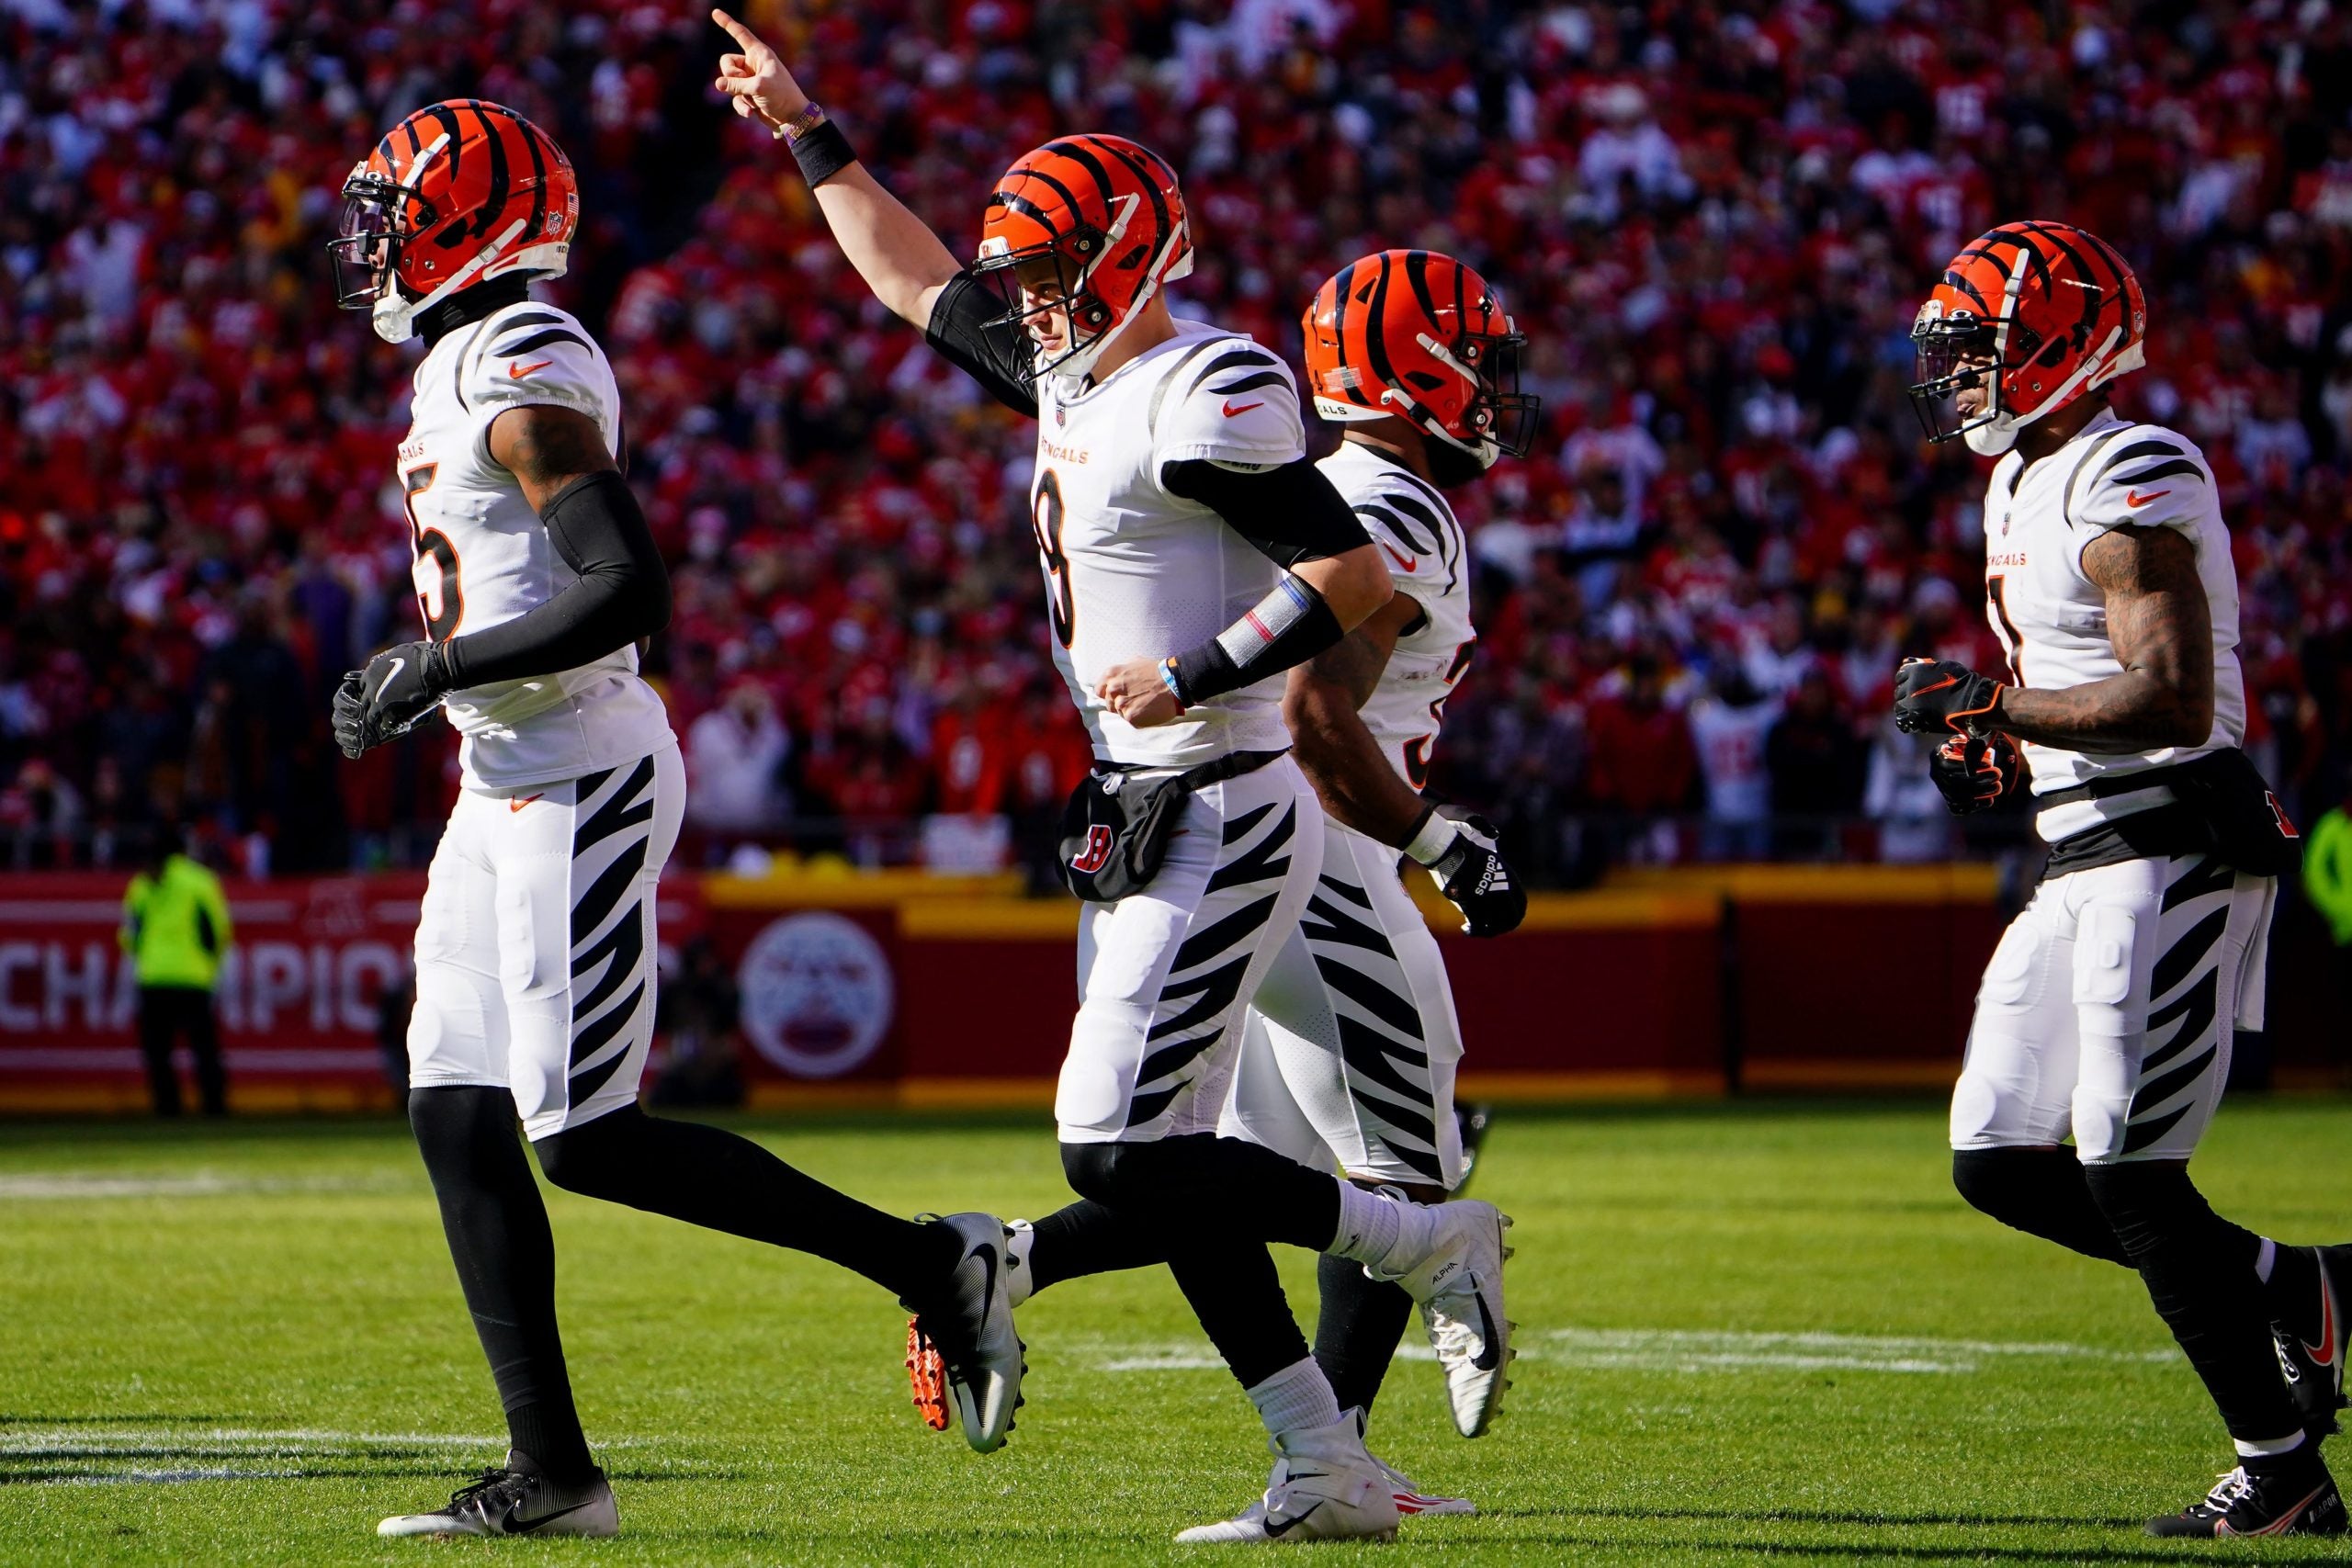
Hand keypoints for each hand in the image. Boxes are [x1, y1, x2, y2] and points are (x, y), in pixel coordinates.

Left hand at [333, 641, 447, 758]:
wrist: (437, 667)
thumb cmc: (421, 656)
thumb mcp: (396, 651)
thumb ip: (382, 660)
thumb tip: (373, 661)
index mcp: (370, 674)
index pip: (362, 689)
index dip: (372, 693)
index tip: (383, 696)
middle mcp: (371, 689)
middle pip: (365, 704)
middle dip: (374, 707)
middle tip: (389, 709)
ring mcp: (380, 703)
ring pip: (371, 717)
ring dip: (381, 718)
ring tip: (395, 717)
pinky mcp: (392, 714)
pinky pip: (385, 726)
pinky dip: (393, 726)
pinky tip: (404, 722)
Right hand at [712, 8, 809, 133]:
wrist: (792, 118)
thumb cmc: (782, 96)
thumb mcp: (759, 86)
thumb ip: (736, 84)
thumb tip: (717, 84)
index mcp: (759, 53)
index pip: (740, 34)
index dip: (727, 23)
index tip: (715, 12)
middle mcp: (753, 64)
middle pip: (726, 62)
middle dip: (731, 74)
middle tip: (746, 83)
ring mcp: (749, 80)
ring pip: (728, 81)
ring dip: (738, 93)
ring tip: (753, 100)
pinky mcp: (748, 95)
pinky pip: (734, 97)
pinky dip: (741, 106)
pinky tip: (750, 113)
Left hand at [1096, 658, 1184, 727]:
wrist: (1174, 683)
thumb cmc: (1157, 671)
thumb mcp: (1135, 661)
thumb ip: (1121, 671)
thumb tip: (1113, 678)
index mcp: (1111, 674)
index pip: (1099, 690)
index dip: (1108, 693)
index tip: (1118, 694)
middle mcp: (1113, 689)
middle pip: (1109, 703)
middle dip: (1120, 702)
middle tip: (1136, 699)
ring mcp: (1121, 704)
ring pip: (1120, 713)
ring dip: (1130, 710)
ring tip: (1144, 703)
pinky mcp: (1130, 716)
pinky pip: (1130, 720)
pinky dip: (1139, 717)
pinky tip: (1148, 709)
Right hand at [1411, 808, 1525, 937]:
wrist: (1452, 851)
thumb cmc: (1466, 853)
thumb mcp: (1491, 861)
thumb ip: (1496, 877)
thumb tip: (1491, 890)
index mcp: (1510, 880)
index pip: (1521, 905)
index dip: (1514, 916)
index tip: (1505, 920)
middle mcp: (1503, 892)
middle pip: (1511, 920)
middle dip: (1502, 927)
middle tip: (1490, 929)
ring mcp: (1489, 899)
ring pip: (1495, 926)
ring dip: (1487, 931)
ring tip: (1476, 930)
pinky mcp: (1473, 905)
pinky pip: (1478, 927)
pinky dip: (1472, 931)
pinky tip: (1466, 929)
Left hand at [1894, 656, 2004, 737]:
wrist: (1972, 701)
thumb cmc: (1962, 682)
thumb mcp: (1944, 666)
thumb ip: (1925, 666)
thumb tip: (1907, 662)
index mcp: (1915, 671)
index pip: (1901, 675)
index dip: (1906, 680)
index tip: (1914, 684)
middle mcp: (1910, 685)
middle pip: (1899, 691)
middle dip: (1907, 694)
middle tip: (1919, 698)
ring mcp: (1912, 703)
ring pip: (1899, 705)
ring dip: (1906, 707)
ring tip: (1918, 709)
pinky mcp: (1916, 718)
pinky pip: (1902, 720)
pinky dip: (1906, 720)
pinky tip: (1915, 719)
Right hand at [1930, 733, 2020, 814]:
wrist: (1961, 759)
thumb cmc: (1968, 746)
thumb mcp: (1969, 738)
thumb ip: (1973, 740)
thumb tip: (1982, 745)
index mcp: (1937, 756)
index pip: (1949, 764)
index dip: (1968, 765)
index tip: (1989, 763)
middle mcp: (1935, 774)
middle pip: (1954, 781)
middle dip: (1978, 779)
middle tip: (1998, 774)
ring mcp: (1941, 788)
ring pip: (1957, 796)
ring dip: (1980, 793)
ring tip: (1998, 787)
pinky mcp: (1948, 800)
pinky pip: (1958, 807)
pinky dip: (1973, 806)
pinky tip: (1989, 801)